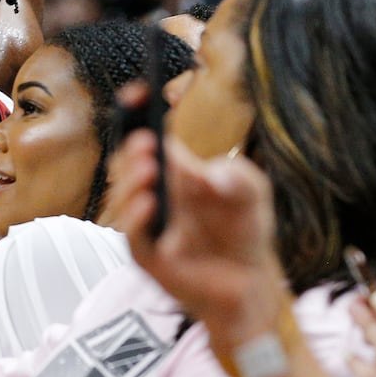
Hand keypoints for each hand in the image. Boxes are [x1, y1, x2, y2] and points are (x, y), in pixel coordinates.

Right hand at [110, 131, 288, 339]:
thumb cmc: (244, 231)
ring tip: (150, 167)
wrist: (251, 283)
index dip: (137, 113)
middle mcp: (152, 194)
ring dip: (132, 180)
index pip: (144, 136)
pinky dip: (137, 218)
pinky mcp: (150, 258)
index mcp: (171, 171)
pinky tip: (149, 202)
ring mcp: (147, 225)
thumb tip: (202, 175)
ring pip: (124, 198)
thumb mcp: (251, 191)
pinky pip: (135, 237)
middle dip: (131, 149)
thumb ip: (236, 174)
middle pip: (126, 164)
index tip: (140, 93)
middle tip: (147, 141)